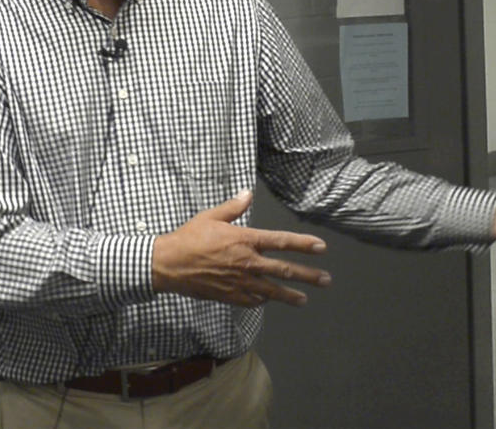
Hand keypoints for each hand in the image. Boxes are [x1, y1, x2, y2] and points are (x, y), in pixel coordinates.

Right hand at [151, 190, 330, 307]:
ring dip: (291, 295)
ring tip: (305, 299)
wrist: (169, 264)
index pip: (282, 241)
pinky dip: (263, 300)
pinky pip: (252, 300)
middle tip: (325, 279)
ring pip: (272, 291)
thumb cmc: (189, 238)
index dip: (304, 244)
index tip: (321, 247)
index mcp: (245, 240)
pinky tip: (268, 300)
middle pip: (285, 270)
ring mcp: (240, 282)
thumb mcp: (211, 216)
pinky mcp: (230, 296)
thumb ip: (233, 207)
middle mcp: (247, 263)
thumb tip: (247, 194)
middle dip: (308, 275)